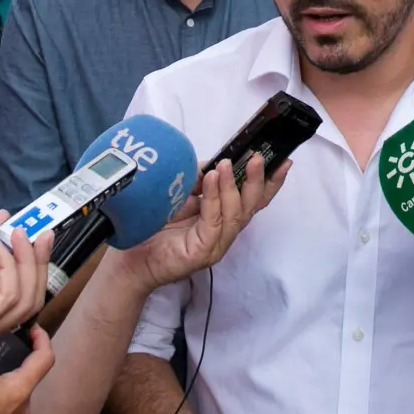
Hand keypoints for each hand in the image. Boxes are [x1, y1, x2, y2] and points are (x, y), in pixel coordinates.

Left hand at [122, 155, 287, 291]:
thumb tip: (218, 162)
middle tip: (257, 158)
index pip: (254, 200)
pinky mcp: (202, 253)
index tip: (284, 161)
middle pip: (251, 207)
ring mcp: (215, 245)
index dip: (271, 182)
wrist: (130, 255)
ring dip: (233, 187)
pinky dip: (214, 200)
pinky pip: (214, 223)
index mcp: (224, 219)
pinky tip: (210, 181)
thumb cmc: (155, 224)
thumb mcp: (183, 193)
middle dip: (257, 181)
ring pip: (235, 215)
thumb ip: (202, 179)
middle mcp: (224, 233)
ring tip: (226, 165)